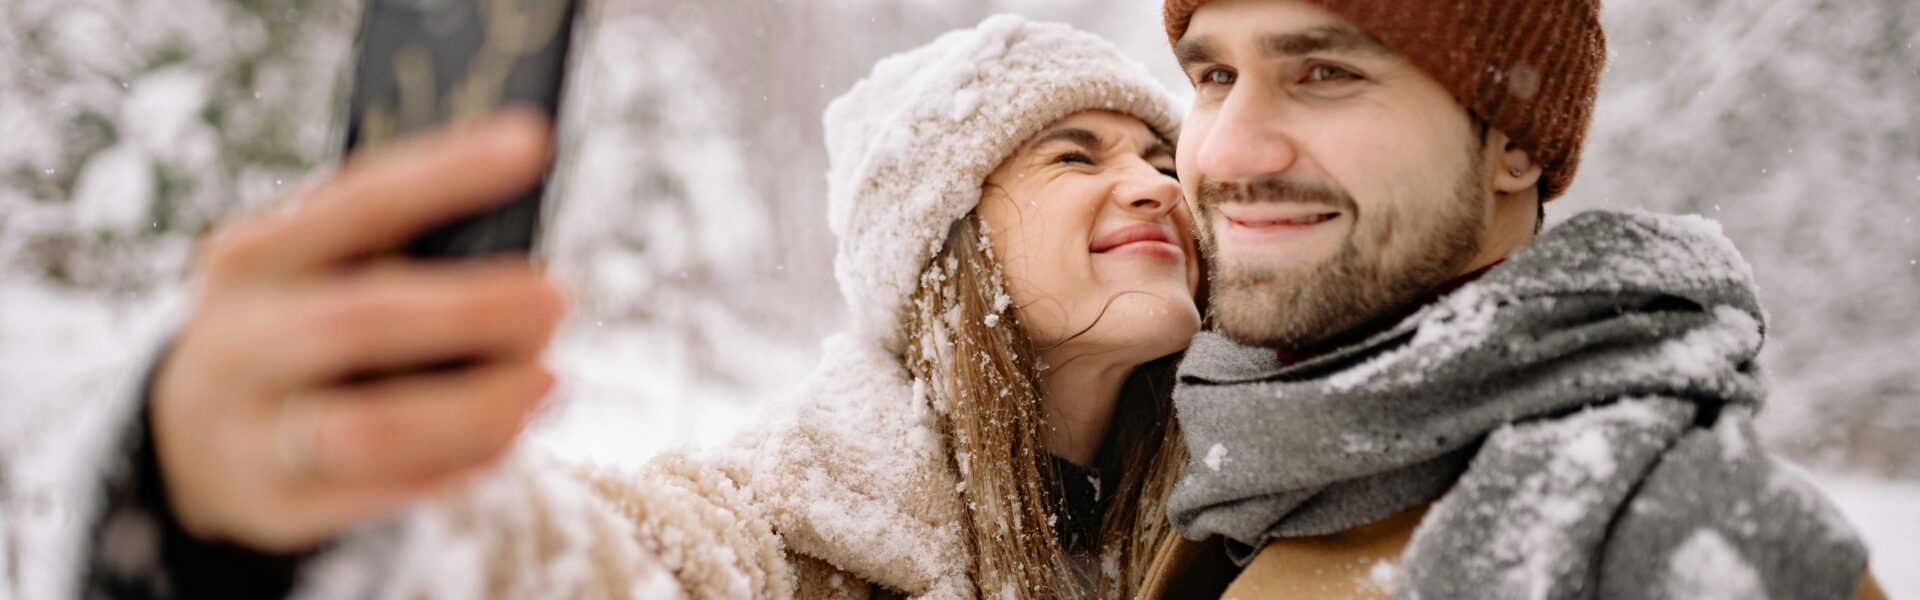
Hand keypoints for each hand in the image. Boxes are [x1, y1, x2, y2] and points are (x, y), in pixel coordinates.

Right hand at [149, 110, 565, 552]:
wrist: (193, 441)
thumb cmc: (300, 324)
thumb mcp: (314, 272)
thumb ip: (398, 255)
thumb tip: (524, 259)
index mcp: (251, 258)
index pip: (356, 202)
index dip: (446, 172)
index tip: (530, 144)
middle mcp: (237, 342)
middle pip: (365, 320)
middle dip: (475, 309)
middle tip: (559, 299)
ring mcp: (249, 434)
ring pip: (375, 429)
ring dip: (479, 406)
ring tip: (548, 380)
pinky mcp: (282, 507)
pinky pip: (387, 491)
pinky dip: (463, 462)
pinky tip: (512, 434)